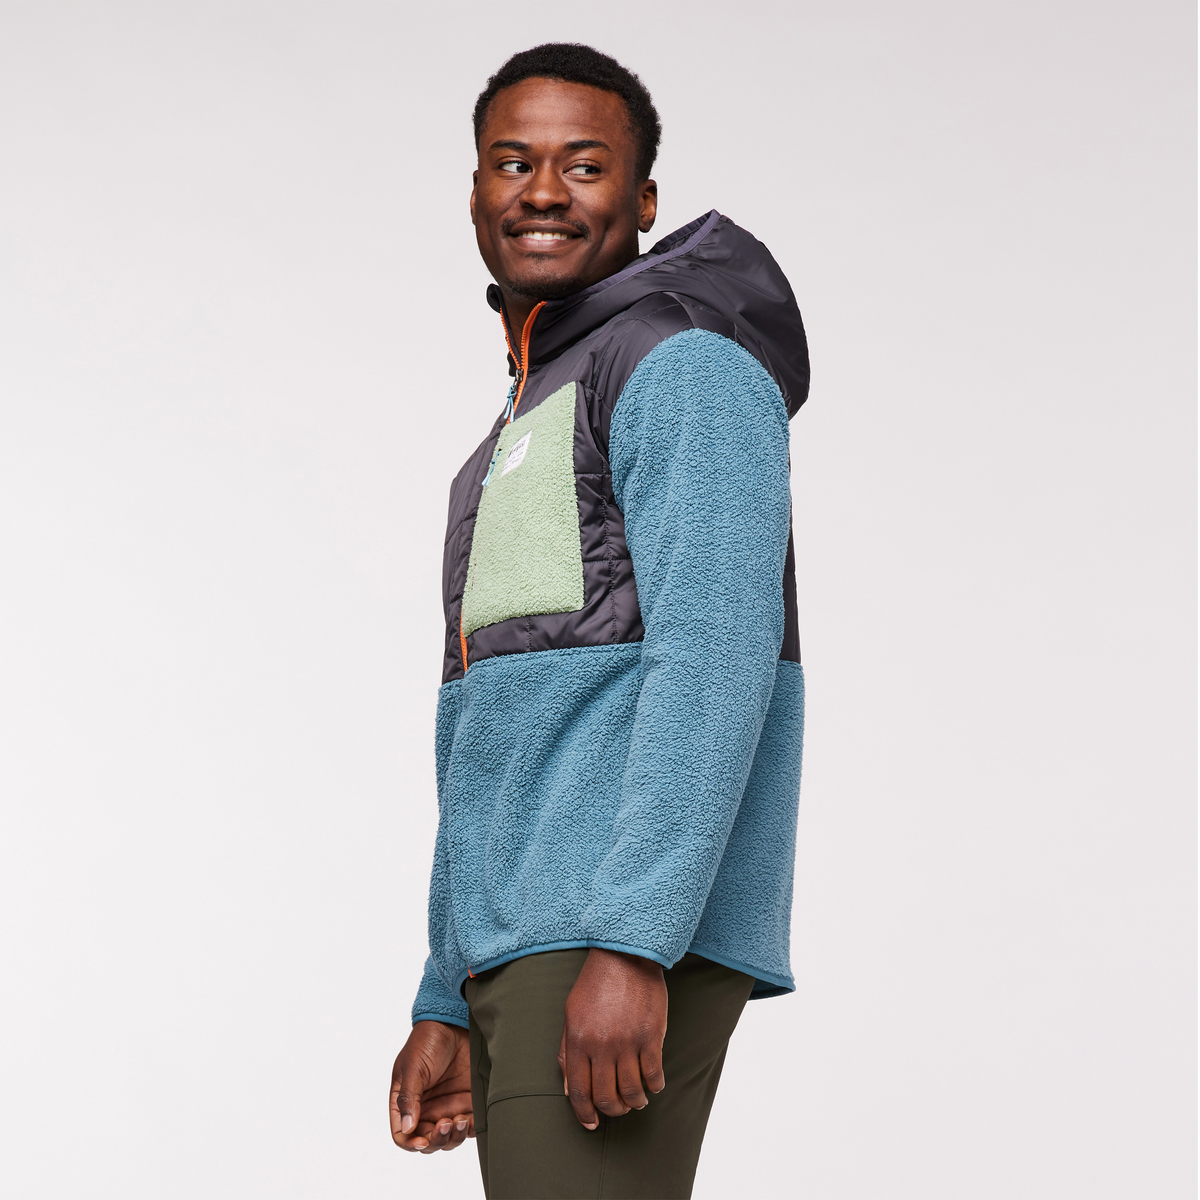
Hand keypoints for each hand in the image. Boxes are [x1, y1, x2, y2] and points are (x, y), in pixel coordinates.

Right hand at [390, 1020, 473, 1152]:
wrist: (455, 1022)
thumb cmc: (428, 1040)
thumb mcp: (413, 1067)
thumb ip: (409, 1097)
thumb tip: (407, 1128)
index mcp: (407, 1102)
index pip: (403, 1134)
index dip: (411, 1144)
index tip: (423, 1141)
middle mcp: (426, 1109)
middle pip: (427, 1142)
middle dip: (436, 1141)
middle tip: (445, 1124)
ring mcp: (447, 1106)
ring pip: (448, 1140)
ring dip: (453, 1137)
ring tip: (460, 1120)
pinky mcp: (467, 1102)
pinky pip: (469, 1127)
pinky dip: (470, 1130)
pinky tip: (471, 1120)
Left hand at [558, 948, 666, 1128]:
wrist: (625, 956)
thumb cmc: (596, 984)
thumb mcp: (571, 1014)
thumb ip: (566, 1051)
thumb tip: (569, 1088)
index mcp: (578, 1040)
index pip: (579, 1090)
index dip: (584, 1113)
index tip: (591, 1124)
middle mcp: (601, 1045)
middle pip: (606, 1096)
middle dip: (612, 1111)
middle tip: (619, 1109)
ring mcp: (627, 1042)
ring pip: (632, 1091)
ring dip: (635, 1103)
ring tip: (638, 1100)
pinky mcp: (651, 1036)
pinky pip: (653, 1075)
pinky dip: (654, 1086)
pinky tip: (654, 1084)